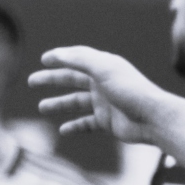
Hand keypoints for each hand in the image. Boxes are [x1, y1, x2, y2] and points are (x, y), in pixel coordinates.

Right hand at [29, 46, 166, 141]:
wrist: (152, 118)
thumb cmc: (130, 90)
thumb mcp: (103, 69)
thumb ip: (79, 60)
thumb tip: (57, 54)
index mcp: (104, 66)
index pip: (78, 58)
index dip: (60, 57)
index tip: (43, 59)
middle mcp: (103, 83)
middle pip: (73, 79)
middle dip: (52, 79)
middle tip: (32, 82)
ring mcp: (105, 102)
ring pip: (76, 102)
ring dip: (59, 104)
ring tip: (42, 107)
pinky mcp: (107, 121)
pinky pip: (86, 123)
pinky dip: (75, 126)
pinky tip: (63, 130)